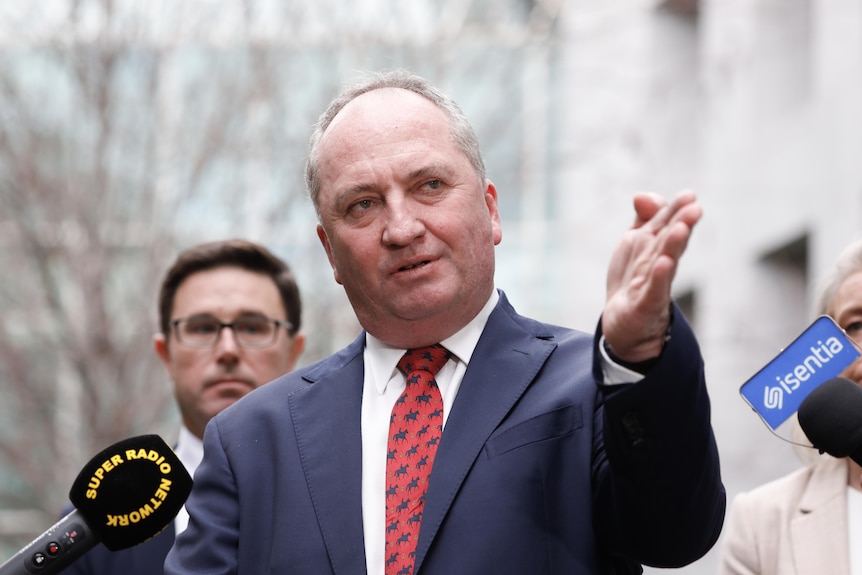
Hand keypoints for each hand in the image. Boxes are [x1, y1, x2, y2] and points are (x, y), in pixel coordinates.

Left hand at [602, 190, 701, 362]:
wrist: (624, 323)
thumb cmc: (634, 279)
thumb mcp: (635, 242)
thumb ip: (644, 218)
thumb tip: (642, 195)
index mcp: (658, 248)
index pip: (668, 226)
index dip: (676, 211)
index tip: (689, 195)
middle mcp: (660, 265)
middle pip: (670, 242)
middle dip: (681, 224)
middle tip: (694, 208)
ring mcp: (654, 286)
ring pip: (664, 263)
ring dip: (673, 246)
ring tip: (681, 228)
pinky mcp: (645, 306)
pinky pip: (653, 290)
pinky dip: (659, 278)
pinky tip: (664, 264)